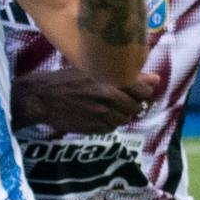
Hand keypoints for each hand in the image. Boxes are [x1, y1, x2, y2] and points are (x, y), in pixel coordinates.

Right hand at [14, 53, 155, 130]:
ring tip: (107, 106)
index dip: (142, 92)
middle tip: (121, 99)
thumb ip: (126, 75)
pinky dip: (110, 123)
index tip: (136, 90)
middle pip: (136, 107)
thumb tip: (156, 78)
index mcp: (110, 79)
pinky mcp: (95, 129)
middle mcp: (108, 98)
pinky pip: (112, 128)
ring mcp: (102, 115)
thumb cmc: (67, 79)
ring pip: (125, 119)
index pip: (143, 90)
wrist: (43, 98)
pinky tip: (98, 115)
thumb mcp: (94, 70)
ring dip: (121, 114)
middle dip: (132, 104)